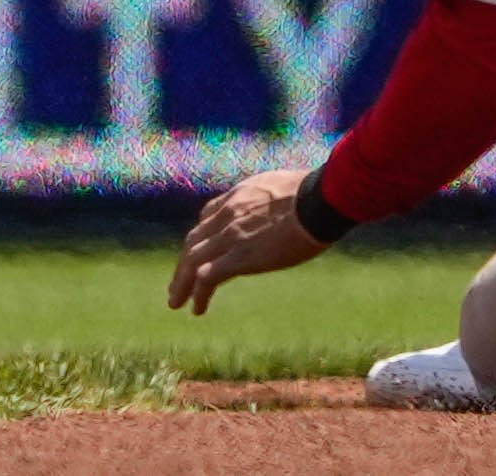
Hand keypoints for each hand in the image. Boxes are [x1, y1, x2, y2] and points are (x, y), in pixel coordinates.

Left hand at [168, 169, 325, 315]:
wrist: (318, 201)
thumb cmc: (314, 193)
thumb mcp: (284, 186)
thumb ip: (272, 198)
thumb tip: (287, 207)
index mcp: (240, 195)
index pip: (208, 215)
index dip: (201, 236)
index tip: (199, 252)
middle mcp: (229, 214)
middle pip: (194, 241)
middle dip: (183, 264)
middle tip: (177, 285)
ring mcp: (231, 235)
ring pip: (192, 261)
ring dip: (181, 284)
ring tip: (177, 303)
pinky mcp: (239, 257)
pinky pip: (206, 278)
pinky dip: (198, 295)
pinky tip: (197, 309)